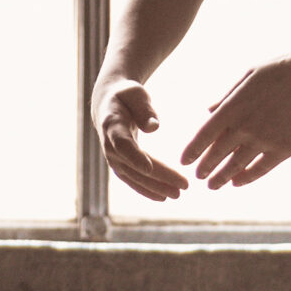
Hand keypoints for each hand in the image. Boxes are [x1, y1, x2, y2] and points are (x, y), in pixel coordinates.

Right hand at [95, 78, 187, 201]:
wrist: (108, 105)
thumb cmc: (126, 96)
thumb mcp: (135, 94)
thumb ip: (144, 109)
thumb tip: (154, 127)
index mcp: (112, 126)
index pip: (122, 144)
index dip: (134, 157)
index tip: (149, 168)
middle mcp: (110, 146)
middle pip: (134, 166)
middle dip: (158, 178)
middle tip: (182, 186)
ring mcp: (113, 159)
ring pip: (134, 178)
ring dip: (155, 188)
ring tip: (177, 194)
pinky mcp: (120, 165)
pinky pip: (133, 181)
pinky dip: (147, 190)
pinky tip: (163, 197)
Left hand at [181, 47, 290, 188]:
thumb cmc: (281, 68)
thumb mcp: (248, 75)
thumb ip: (227, 97)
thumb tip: (209, 111)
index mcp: (232, 106)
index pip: (204, 135)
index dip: (192, 150)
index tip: (184, 161)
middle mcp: (245, 126)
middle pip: (217, 154)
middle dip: (205, 168)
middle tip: (197, 177)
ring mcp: (265, 139)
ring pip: (236, 166)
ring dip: (222, 178)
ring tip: (213, 186)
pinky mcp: (285, 148)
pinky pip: (260, 169)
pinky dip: (246, 178)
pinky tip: (237, 183)